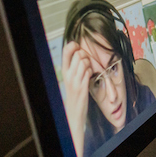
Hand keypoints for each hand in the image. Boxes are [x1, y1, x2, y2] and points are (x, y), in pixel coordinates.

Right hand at [61, 40, 92, 156]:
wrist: (74, 110)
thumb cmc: (75, 93)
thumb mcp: (72, 78)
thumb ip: (74, 66)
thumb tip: (80, 51)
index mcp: (64, 71)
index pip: (65, 52)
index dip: (73, 46)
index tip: (78, 47)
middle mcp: (67, 75)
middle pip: (78, 55)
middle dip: (85, 56)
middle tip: (86, 63)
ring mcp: (74, 80)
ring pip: (84, 62)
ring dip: (89, 64)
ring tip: (88, 71)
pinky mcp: (81, 86)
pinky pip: (88, 71)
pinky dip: (91, 71)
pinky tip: (89, 76)